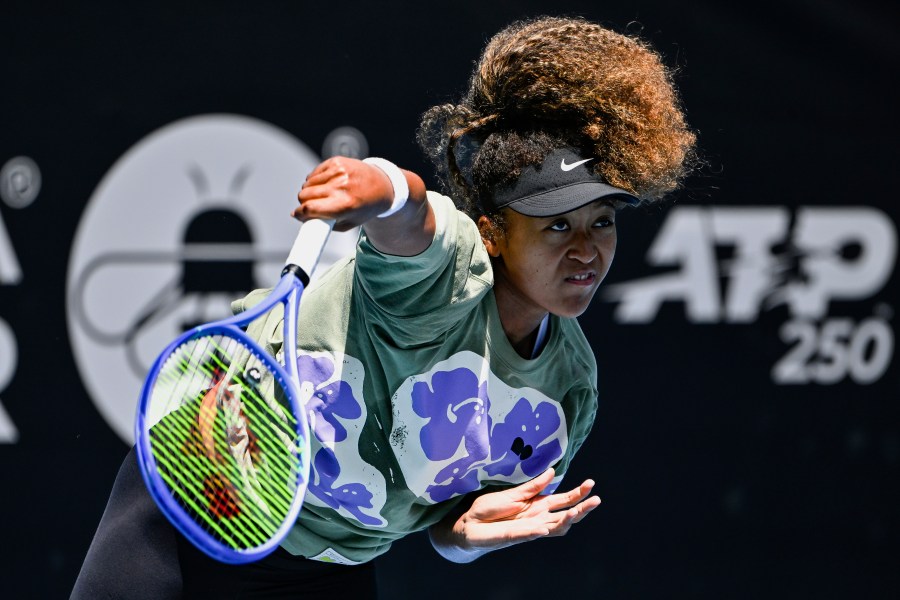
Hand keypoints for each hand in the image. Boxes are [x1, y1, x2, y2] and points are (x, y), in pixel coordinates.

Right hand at [293, 156, 393, 230]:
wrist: (382, 185)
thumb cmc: (364, 208)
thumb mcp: (348, 223)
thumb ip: (323, 223)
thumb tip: (298, 215)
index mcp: (345, 205)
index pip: (310, 208)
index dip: (300, 213)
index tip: (298, 215)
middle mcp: (341, 186)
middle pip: (304, 195)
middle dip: (304, 202)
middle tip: (312, 206)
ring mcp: (338, 172)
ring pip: (307, 183)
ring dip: (310, 191)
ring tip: (324, 195)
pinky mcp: (336, 161)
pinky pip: (314, 173)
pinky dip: (316, 180)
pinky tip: (327, 184)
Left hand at [450, 468, 600, 554]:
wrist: (469, 524)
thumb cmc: (490, 509)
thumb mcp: (514, 493)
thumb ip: (533, 486)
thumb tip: (553, 471)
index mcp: (538, 506)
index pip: (563, 501)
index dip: (577, 493)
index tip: (591, 483)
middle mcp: (537, 519)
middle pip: (565, 516)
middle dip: (581, 509)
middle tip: (596, 500)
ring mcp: (528, 530)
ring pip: (553, 529)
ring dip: (565, 521)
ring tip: (576, 512)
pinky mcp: (513, 537)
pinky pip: (528, 535)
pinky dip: (537, 532)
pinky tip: (545, 528)